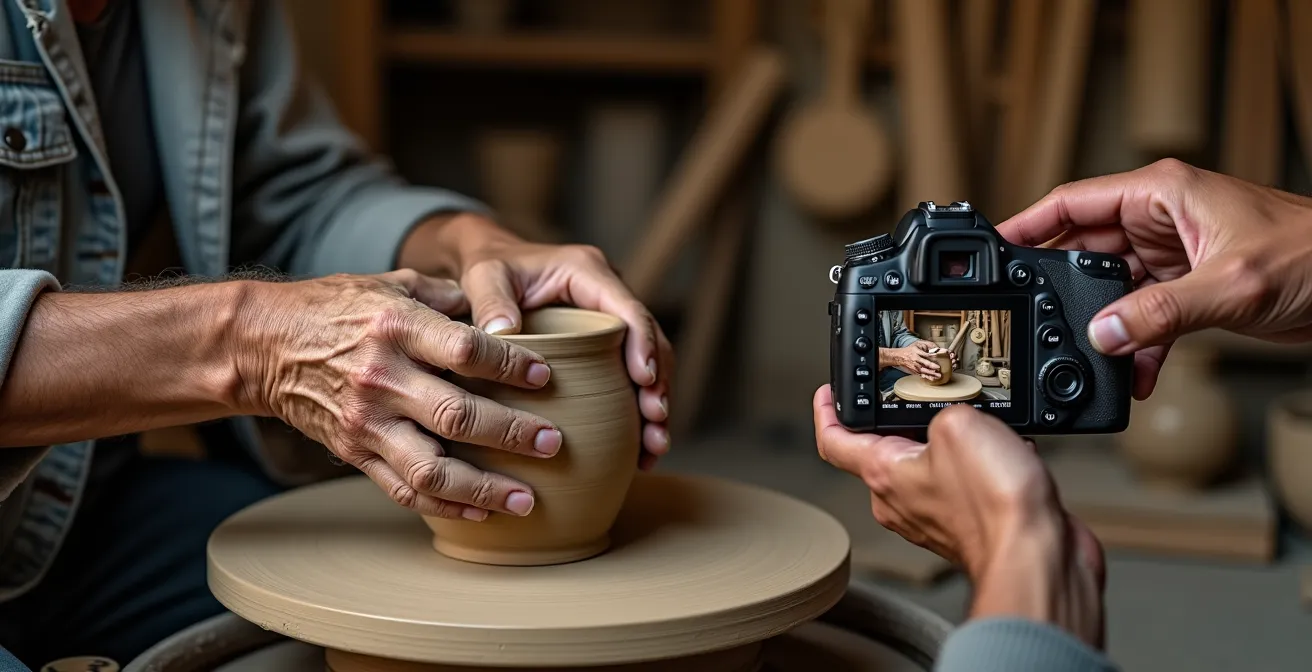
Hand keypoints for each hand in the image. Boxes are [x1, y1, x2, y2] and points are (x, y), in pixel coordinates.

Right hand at [236, 270, 563, 520]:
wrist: (264, 344)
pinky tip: (480, 511)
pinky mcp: (354, 452)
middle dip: (512, 434)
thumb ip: (449, 296)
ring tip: (526, 500)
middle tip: (553, 443)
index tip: (547, 377)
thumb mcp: (392, 283)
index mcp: (396, 326)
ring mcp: (366, 421)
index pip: (464, 350)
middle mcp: (382, 376)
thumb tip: (505, 309)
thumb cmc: (337, 307)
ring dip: (484, 488)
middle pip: (457, 414)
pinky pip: (403, 488)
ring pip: (431, 467)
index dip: (510, 366)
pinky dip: (444, 505)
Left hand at [403, 215, 672, 468]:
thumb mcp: (484, 277)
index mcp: (587, 272)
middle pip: (651, 340)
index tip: (646, 381)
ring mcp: (610, 320)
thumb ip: (491, 301)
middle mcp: (608, 294)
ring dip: (656, 404)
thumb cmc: (488, 269)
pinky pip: (632, 376)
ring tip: (654, 446)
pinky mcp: (606, 344)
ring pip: (650, 362)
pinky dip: (638, 412)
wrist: (490, 264)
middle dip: (659, 384)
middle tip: (656, 422)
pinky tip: (639, 450)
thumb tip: (502, 334)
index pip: (628, 310)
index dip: (644, 345)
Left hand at [812, 386, 1105, 648]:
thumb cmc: (994, 506)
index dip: (826, 410)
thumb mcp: (959, 424)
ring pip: (932, 466)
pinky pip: (966, 484)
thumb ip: (943, 410)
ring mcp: (934, 517)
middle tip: (930, 398)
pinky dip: (985, 466)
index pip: (834, 441)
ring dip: (956, 444)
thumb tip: (954, 418)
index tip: (828, 393)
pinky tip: (1009, 457)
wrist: (1038, 556)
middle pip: (888, 449)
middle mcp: (901, 501)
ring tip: (986, 430)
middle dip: (909, 421)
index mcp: (883, 473)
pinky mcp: (968, 526)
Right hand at [883, 343, 943, 378]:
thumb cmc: (910, 350)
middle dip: (932, 366)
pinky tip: (932, 378)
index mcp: (916, 352)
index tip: (938, 357)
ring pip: (924, 371)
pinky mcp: (915, 371)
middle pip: (925, 363)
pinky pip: (921, 375)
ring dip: (931, 374)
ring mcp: (915, 366)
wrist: (900, 357)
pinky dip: (927, 377)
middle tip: (939, 368)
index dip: (932, 356)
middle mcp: (916, 360)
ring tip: (938, 376)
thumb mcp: (917, 344)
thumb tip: (936, 348)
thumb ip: (926, 345)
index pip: (926, 354)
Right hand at [998, 159, 1311, 398]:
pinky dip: (1137, 345)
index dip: (1028, 226)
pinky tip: (1135, 372)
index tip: (993, 250)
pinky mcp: (1190, 287)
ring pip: (1112, 290)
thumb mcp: (1230, 284)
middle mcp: (1161, 220)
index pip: (1073, 203)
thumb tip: (1104, 335)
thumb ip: (1160, 313)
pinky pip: (1143, 316)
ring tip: (1095, 356)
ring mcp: (1173, 255)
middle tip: (1035, 320)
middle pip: (1084, 251)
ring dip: (1105, 327)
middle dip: (1064, 291)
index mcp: (1161, 194)